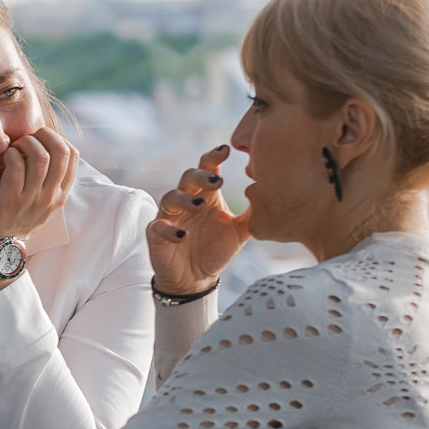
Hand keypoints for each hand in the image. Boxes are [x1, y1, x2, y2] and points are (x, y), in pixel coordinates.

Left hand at [0, 127, 79, 244]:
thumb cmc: (15, 219)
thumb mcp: (41, 203)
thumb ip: (49, 181)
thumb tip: (47, 148)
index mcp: (60, 194)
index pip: (73, 155)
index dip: (58, 138)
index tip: (41, 140)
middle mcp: (50, 196)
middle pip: (61, 151)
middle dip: (43, 135)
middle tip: (27, 138)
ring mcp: (31, 198)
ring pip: (40, 156)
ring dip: (25, 143)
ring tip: (14, 148)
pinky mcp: (10, 198)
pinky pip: (16, 165)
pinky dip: (10, 154)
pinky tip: (5, 157)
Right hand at [147, 144, 250, 294]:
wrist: (196, 278)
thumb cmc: (216, 250)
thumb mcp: (240, 232)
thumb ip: (253, 213)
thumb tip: (270, 193)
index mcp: (207, 196)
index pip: (208, 169)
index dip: (214, 158)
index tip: (227, 150)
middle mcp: (187, 202)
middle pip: (188, 178)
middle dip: (200, 176)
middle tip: (216, 181)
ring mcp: (171, 217)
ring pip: (170, 198)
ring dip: (184, 199)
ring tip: (199, 205)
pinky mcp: (157, 235)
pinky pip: (158, 227)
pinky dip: (169, 230)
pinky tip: (182, 235)